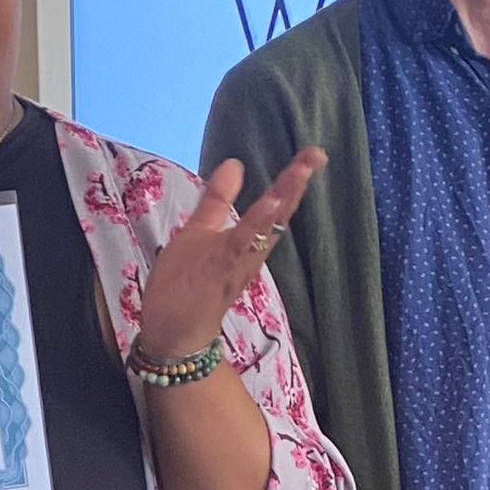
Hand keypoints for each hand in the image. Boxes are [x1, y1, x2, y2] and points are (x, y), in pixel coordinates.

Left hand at [136, 148, 325, 368]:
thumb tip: (234, 163)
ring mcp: (233, 265)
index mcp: (245, 243)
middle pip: (277, 217)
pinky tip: (267, 206)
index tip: (314, 153)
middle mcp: (247, 255)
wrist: (172, 336)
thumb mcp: (199, 233)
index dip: (292, 179)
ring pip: (262, 232)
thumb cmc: (186, 286)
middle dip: (295, 185)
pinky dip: (254, 228)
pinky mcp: (217, 275)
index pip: (274, 206)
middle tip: (317, 155)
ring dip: (279, 204)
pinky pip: (239, 249)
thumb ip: (218, 200)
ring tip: (298, 175)